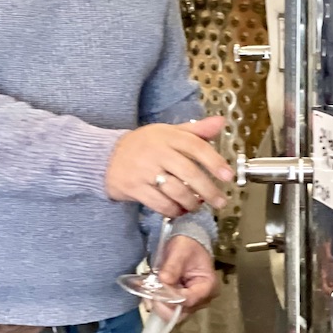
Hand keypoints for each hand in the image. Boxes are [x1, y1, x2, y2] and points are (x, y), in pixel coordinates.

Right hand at [106, 116, 232, 217]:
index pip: (196, 147)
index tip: (228, 176)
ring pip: (176, 191)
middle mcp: (156, 152)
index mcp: (166, 136)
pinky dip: (173, 210)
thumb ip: (195, 130)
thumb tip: (220, 122)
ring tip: (197, 205)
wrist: (105, 156)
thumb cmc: (141, 145)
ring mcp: (143, 170)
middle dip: (209, 190)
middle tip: (219, 201)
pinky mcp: (133, 187)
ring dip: (191, 203)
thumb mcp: (167, 132)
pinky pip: (159, 203)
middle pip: (189, 173)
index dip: (214, 162)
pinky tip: (178, 209)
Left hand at [148, 234, 219, 321]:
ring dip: (156, 302)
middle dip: (161, 304)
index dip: (170, 299)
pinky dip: (155, 300)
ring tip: (145, 289)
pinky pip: (167, 307)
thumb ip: (172, 267)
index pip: (189, 301)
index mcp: (208, 286)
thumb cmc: (187, 245)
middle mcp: (202, 298)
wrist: (187, 243)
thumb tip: (163, 281)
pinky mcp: (180, 301)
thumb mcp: (180, 251)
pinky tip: (146, 290)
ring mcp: (191, 301)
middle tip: (147, 291)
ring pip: (171, 312)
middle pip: (181, 312)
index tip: (155, 290)